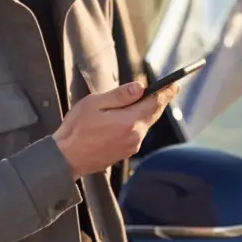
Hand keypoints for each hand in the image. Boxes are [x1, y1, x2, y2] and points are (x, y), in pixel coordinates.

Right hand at [52, 80, 180, 179]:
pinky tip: (131, 116)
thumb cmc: (77, 129)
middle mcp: (135, 136)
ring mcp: (131, 146)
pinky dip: (138, 121)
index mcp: (129, 122)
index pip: (154, 103)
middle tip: (170, 88)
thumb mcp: (95, 103)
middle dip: (161, 100)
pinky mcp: (125, 151)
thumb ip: (120, 96)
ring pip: (145, 124)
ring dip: (148, 111)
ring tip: (149, 99)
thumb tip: (140, 87)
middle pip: (153, 114)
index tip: (174, 83)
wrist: (66, 158)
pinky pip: (137, 133)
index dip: (166, 92)